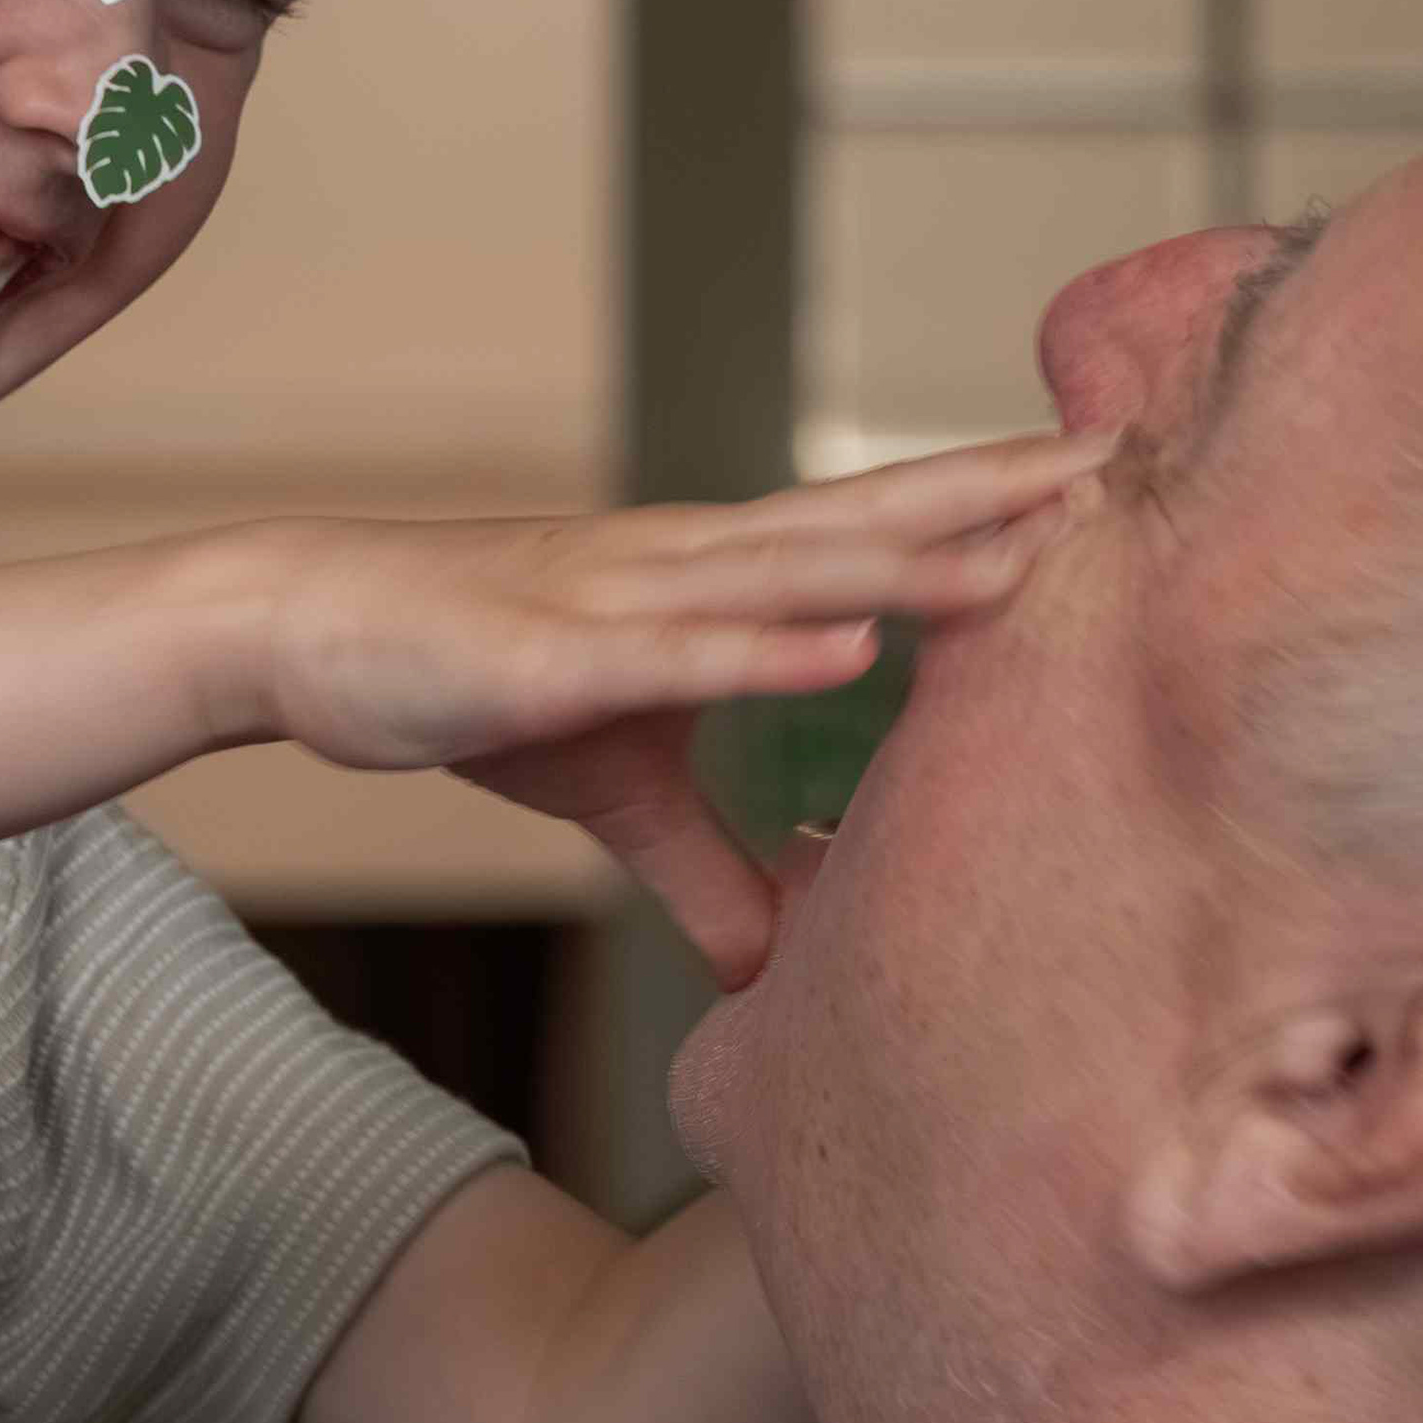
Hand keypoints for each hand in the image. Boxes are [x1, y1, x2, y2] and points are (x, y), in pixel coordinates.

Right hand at [238, 432, 1105, 974]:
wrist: (307, 629)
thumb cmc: (464, 679)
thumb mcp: (609, 791)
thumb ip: (703, 867)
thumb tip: (775, 966)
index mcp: (707, 580)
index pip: (870, 530)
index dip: (981, 503)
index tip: (1100, 472)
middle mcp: (683, 567)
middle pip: (861, 524)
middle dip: (988, 495)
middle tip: (1116, 457)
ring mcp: (621, 605)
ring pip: (788, 577)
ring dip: (909, 566)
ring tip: (1029, 549)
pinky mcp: (553, 658)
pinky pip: (677, 657)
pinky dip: (767, 649)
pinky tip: (851, 642)